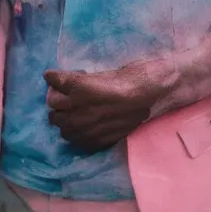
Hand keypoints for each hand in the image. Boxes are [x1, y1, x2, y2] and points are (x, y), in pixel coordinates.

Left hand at [43, 55, 177, 152]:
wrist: (157, 94)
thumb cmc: (135, 75)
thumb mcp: (106, 70)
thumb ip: (82, 78)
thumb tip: (63, 80)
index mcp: (82, 88)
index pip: (56, 82)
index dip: (54, 78)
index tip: (54, 76)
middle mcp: (81, 110)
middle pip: (53, 105)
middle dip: (58, 98)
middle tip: (67, 93)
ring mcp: (88, 128)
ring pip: (61, 125)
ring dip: (65, 117)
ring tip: (76, 110)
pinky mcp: (97, 141)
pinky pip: (74, 140)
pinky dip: (76, 132)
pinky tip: (86, 124)